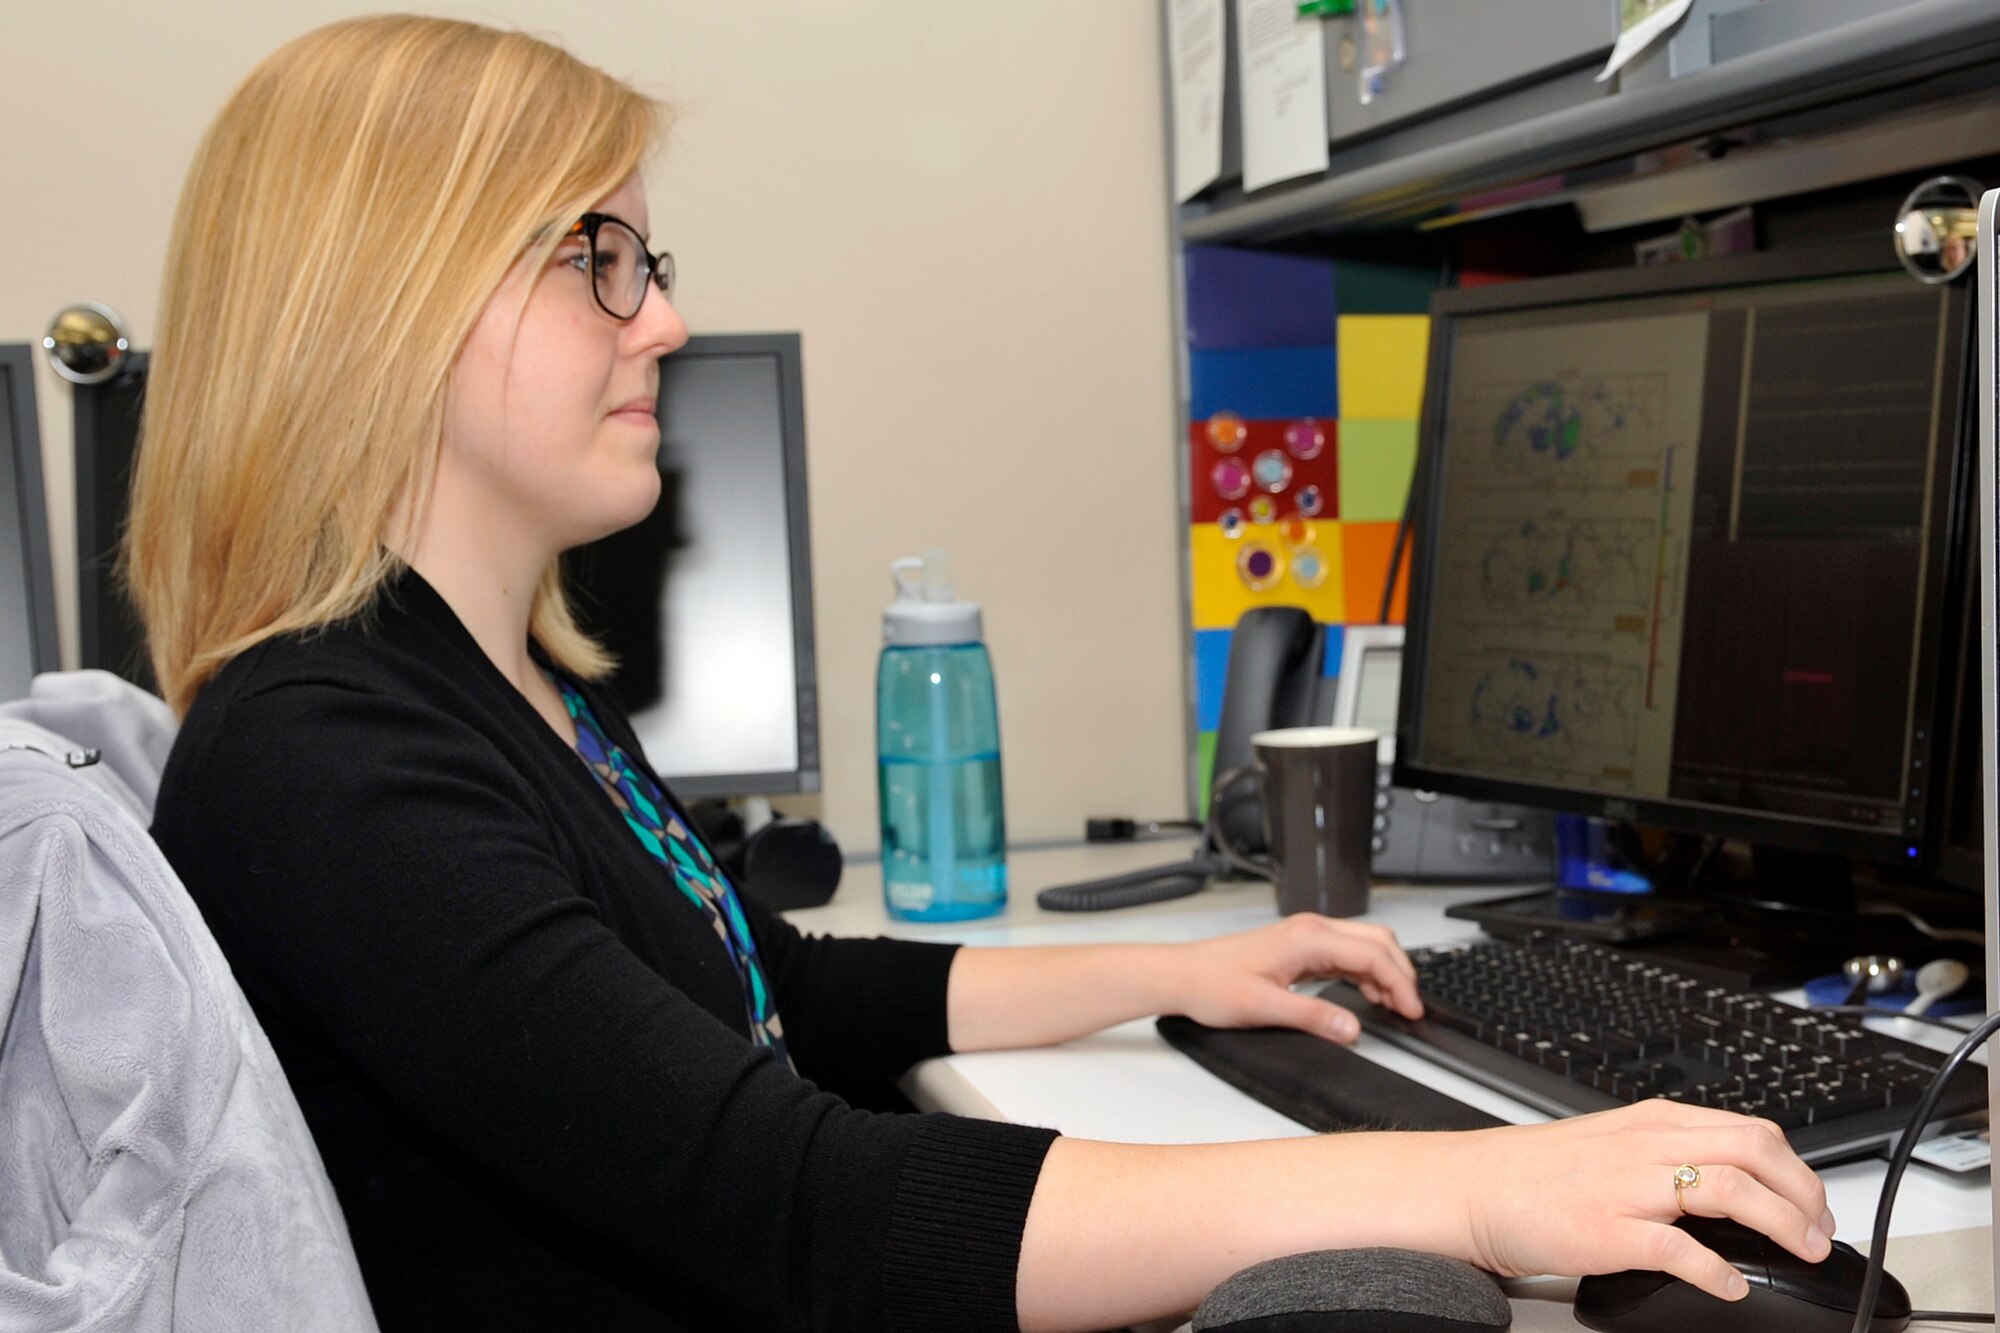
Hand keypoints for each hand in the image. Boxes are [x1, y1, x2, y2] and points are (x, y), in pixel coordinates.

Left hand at [1162, 914, 1423, 1042]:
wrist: (1183, 975)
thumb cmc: (1212, 984)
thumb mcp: (1264, 1007)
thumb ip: (1313, 1016)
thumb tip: (1353, 1028)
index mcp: (1308, 937)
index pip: (1373, 953)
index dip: (1400, 982)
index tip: (1412, 1010)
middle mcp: (1311, 930)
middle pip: (1377, 941)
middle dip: (1401, 973)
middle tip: (1411, 1009)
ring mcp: (1306, 937)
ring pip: (1364, 945)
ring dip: (1385, 972)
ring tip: (1395, 1006)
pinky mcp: (1300, 949)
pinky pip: (1346, 954)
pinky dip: (1366, 973)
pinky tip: (1369, 995)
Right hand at [1443, 1099, 1833, 1300]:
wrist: (1475, 1188)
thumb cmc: (1539, 1173)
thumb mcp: (1614, 1144)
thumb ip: (1669, 1154)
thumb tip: (1733, 1185)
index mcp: (1653, 1122)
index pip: (1751, 1131)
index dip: (1797, 1170)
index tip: (1813, 1204)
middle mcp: (1647, 1145)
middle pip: (1754, 1152)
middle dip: (1804, 1194)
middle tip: (1818, 1232)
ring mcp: (1628, 1187)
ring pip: (1730, 1190)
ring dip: (1781, 1224)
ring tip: (1798, 1253)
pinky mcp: (1609, 1230)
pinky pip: (1682, 1249)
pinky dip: (1719, 1271)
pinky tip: (1731, 1286)